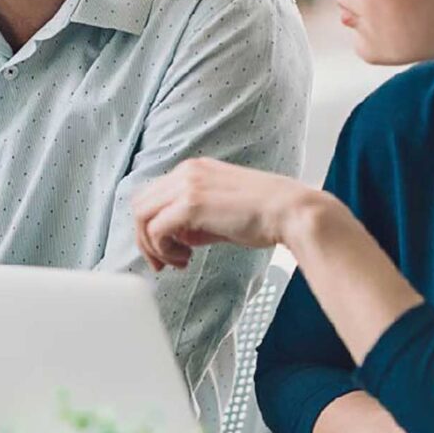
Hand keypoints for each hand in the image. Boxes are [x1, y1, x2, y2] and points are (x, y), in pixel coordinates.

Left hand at [130, 157, 325, 270]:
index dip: (152, 225)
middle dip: (145, 238)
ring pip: (142, 216)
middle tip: (162, 262)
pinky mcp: (191, 204)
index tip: (167, 249)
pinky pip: (156, 229)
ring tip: (176, 262)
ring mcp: (187, 186)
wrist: (293, 212)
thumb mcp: (221, 211)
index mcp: (194, 170)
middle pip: (140, 205)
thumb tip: (177, 238)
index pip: (153, 196)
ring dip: (152, 245)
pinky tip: (185, 259)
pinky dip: (162, 249)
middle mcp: (186, 172)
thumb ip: (194, 220)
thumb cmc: (265, 215)